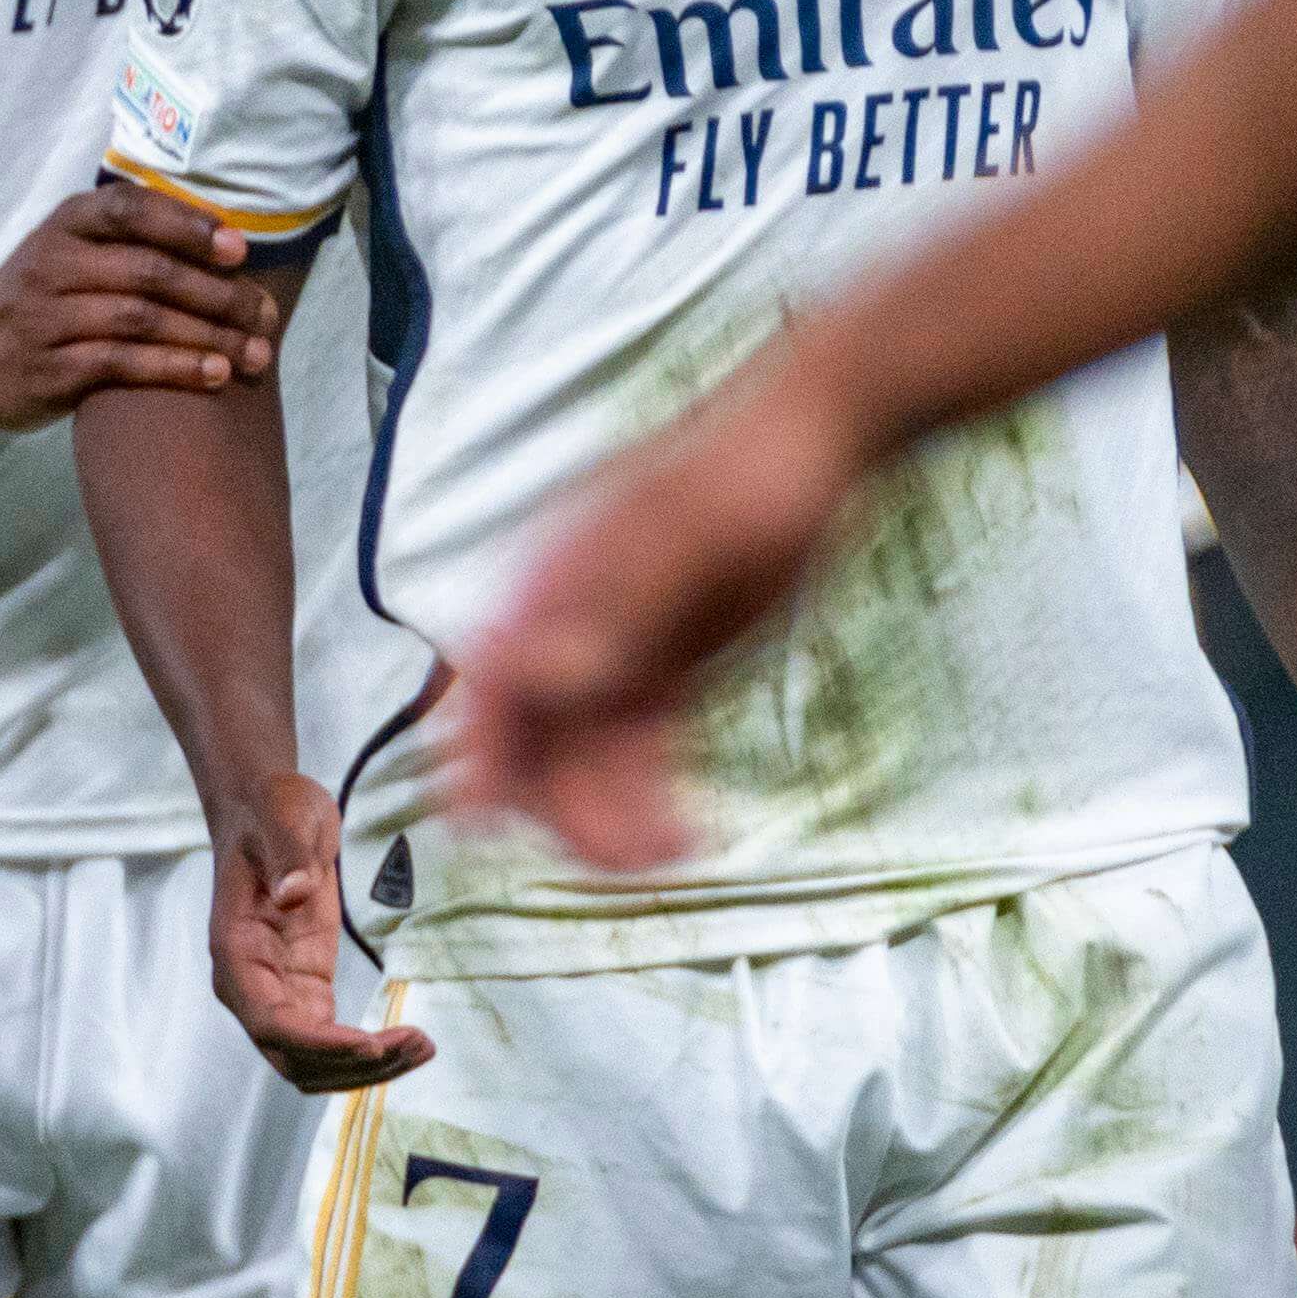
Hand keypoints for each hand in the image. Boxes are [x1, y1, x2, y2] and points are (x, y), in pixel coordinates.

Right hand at [0, 185, 280, 428]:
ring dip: (207, 337)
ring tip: (255, 353)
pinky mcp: (44, 371)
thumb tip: (233, 243)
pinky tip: (214, 374)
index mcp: (65, 223)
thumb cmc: (44, 296)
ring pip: (139, 320)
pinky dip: (173, 369)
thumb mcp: (72, 249)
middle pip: (148, 272)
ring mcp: (42, 318)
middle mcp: (50, 264)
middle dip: (217, 293)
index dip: (188, 225)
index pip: (130, 210)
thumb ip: (133, 240)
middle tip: (265, 314)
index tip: (239, 249)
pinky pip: (118, 365)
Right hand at [209, 772, 433, 1092]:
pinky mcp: (306, 986)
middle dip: (350, 1064)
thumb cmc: (272, 807)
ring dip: (364, 1067)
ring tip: (422, 1048)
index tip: (368, 1043)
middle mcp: (250, 983)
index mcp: (234, 950)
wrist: (269, 805)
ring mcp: (279, 989)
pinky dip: (367, 1051)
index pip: (268, 1021)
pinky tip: (410, 1042)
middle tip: (414, 1045)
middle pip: (293, 1057)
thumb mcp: (285, 815)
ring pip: (313, 1061)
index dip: (316, 1043)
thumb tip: (293, 894)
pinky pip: (331, 1039)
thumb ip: (289, 855)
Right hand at [446, 348, 881, 867]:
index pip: (487, 681)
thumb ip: (614, 608)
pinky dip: (652, 799)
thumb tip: (540, 674)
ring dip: (615, 816)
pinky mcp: (665, 672)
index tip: (474, 825)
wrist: (823, 439)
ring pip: (588, 759)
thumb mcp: (689, 539)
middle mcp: (572, 623)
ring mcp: (617, 650)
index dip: (472, 754)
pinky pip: (641, 753)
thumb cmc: (752, 472)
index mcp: (554, 580)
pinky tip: (692, 835)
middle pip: (536, 738)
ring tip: (680, 851)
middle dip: (568, 807)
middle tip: (636, 858)